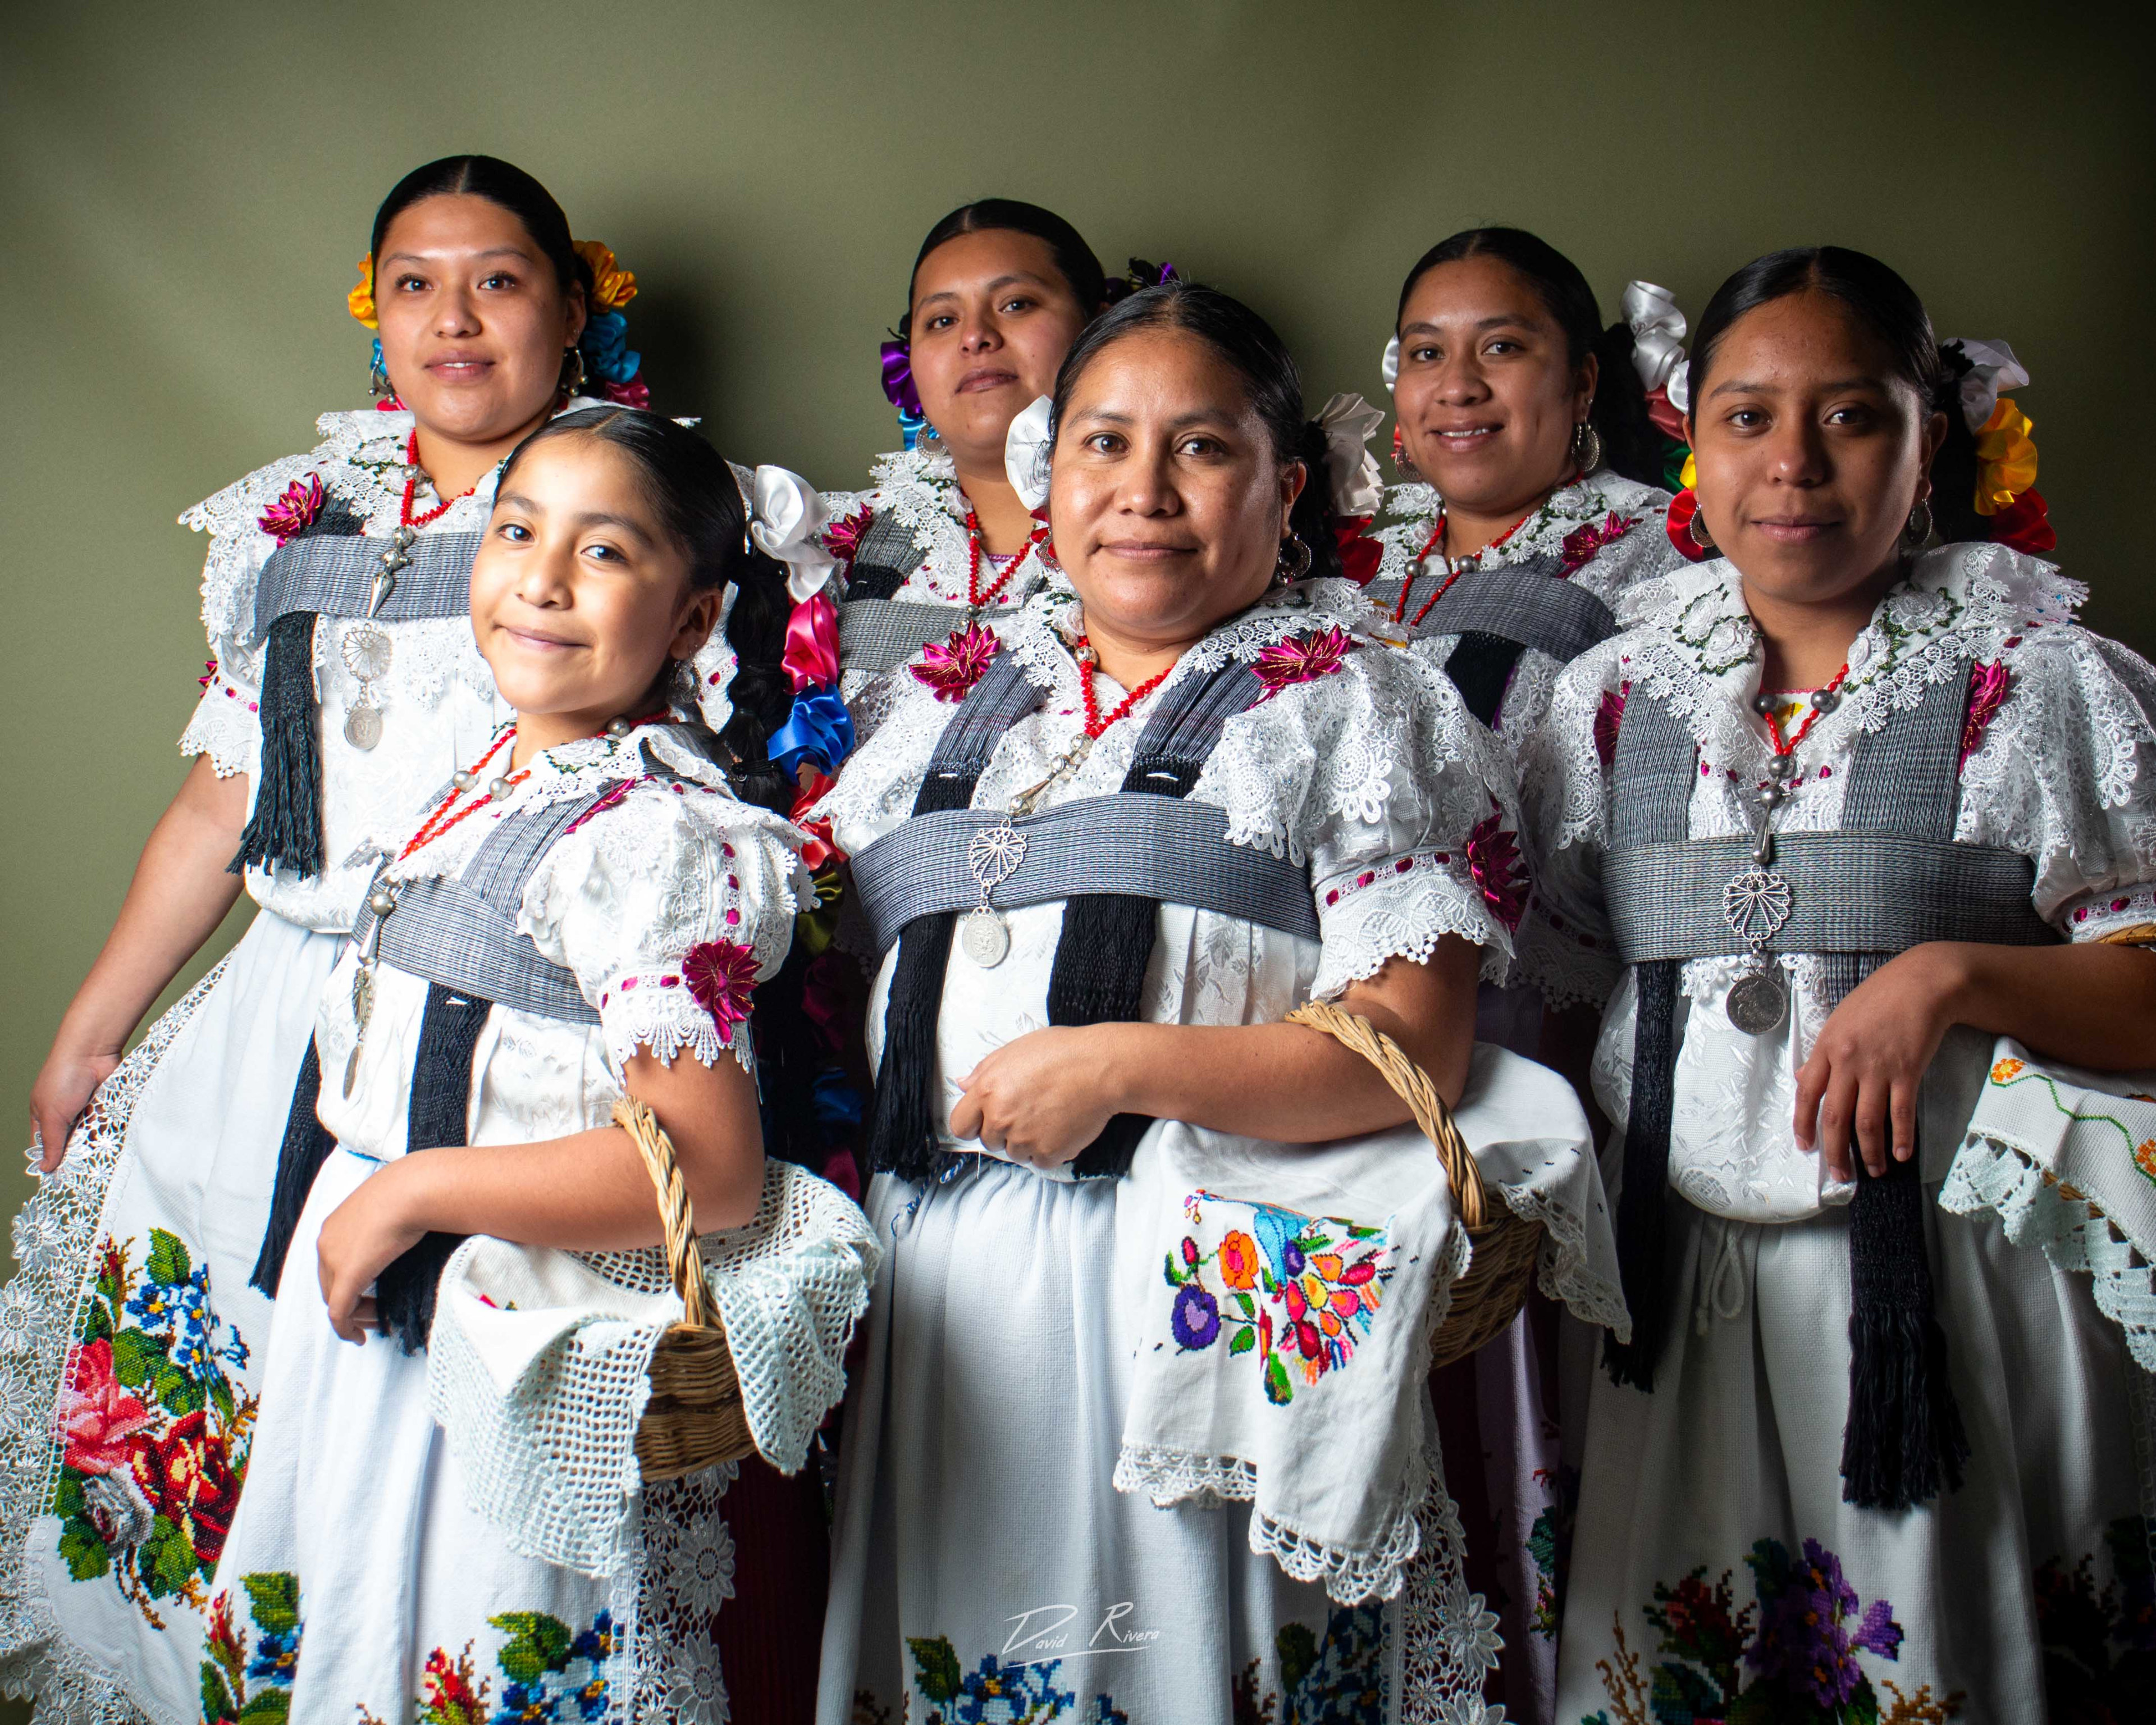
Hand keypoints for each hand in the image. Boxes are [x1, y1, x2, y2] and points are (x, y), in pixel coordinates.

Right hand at [30, 1042, 121, 1172]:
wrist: (93, 1052)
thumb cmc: (64, 1080)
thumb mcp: (53, 1116)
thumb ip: (52, 1143)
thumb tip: (45, 1168)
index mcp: (44, 1118)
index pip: (45, 1146)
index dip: (52, 1161)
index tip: (60, 1179)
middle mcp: (64, 1115)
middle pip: (70, 1144)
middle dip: (76, 1154)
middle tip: (83, 1172)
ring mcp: (86, 1110)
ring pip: (90, 1136)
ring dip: (94, 1144)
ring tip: (98, 1158)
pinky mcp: (105, 1106)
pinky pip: (107, 1125)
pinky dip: (108, 1132)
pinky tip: (112, 1144)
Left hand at [316, 1160, 429, 1343]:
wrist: (412, 1190)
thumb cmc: (411, 1192)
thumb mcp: (389, 1208)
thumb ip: (385, 1224)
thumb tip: (401, 1232)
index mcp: (334, 1225)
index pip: (332, 1264)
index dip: (347, 1283)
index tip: (368, 1294)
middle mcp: (326, 1242)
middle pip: (329, 1283)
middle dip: (349, 1302)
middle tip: (372, 1314)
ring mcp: (333, 1259)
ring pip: (334, 1299)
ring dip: (351, 1316)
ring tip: (371, 1325)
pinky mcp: (347, 1276)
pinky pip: (339, 1311)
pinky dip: (345, 1328)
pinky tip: (358, 1338)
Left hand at [949, 1025, 1124, 1169]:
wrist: (1102, 1068)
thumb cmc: (1063, 1053)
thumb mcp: (1015, 1050)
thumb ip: (984, 1070)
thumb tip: (963, 1084)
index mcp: (988, 1091)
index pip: (960, 1125)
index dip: (973, 1123)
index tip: (985, 1120)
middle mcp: (1001, 1118)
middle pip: (989, 1141)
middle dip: (1004, 1130)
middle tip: (1028, 1111)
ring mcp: (1024, 1139)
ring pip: (1014, 1153)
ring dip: (1027, 1142)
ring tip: (1048, 1116)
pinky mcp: (1048, 1153)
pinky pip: (1039, 1161)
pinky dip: (1049, 1150)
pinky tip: (1061, 1127)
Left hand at [1793, 943, 1965, 1181]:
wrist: (1921, 984)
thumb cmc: (1879, 999)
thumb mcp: (1839, 1021)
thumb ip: (1821, 1053)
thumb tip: (1802, 1079)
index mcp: (1826, 1047)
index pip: (1806, 1094)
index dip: (1803, 1124)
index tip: (1806, 1147)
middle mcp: (1847, 1061)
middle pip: (1835, 1116)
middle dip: (1835, 1151)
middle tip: (1839, 1175)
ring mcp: (1877, 1067)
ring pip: (1867, 1121)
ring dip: (1869, 1152)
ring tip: (1873, 1170)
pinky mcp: (1907, 1071)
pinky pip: (1901, 1113)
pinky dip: (1900, 1138)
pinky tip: (1900, 1154)